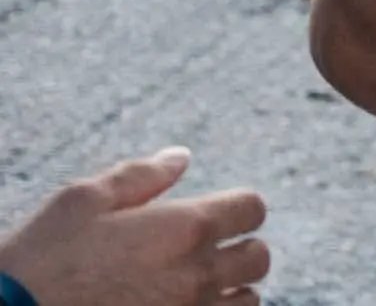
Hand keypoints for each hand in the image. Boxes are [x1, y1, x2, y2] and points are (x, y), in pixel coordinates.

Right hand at [0, 148, 269, 305]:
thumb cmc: (43, 259)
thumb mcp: (82, 201)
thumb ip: (141, 176)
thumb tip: (181, 157)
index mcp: (184, 228)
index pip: (252, 208)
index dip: (237, 208)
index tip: (216, 214)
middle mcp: (197, 274)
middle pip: (259, 257)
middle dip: (239, 249)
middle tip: (207, 251)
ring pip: (247, 300)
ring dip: (231, 289)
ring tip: (195, 285)